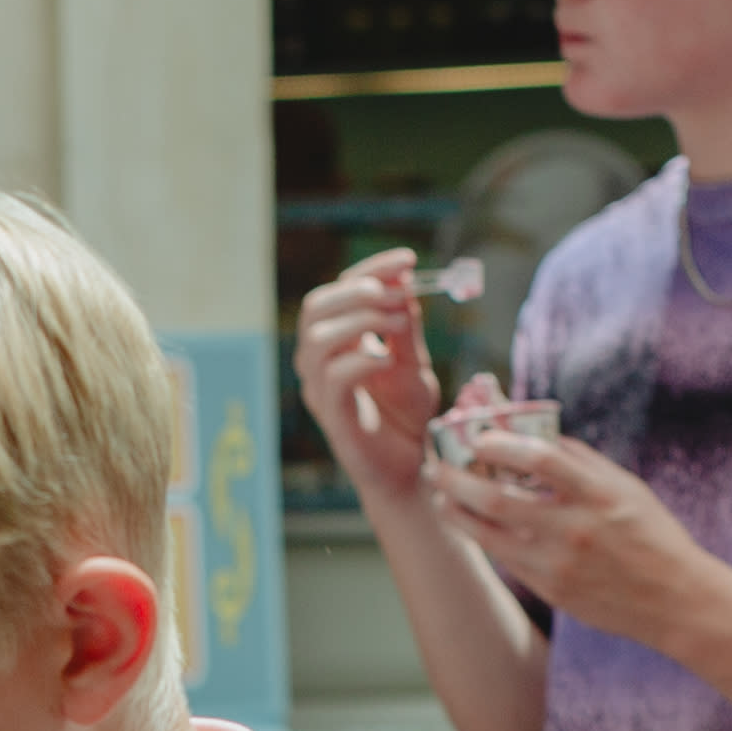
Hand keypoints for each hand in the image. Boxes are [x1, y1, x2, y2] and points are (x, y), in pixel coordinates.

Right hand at [290, 247, 439, 506]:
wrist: (409, 470)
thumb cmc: (407, 418)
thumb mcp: (413, 363)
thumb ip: (406, 327)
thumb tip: (405, 282)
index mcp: (337, 342)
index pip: (340, 290)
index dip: (373, 269)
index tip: (409, 260)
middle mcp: (320, 362)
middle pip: (317, 307)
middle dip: (359, 291)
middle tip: (398, 294)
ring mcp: (321, 390)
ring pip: (318, 339)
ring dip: (362, 321)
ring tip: (399, 324)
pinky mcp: (332, 417)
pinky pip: (333, 378)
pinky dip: (362, 360)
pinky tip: (388, 361)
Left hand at [424, 418, 731, 649]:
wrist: (675, 601)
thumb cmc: (653, 535)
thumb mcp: (627, 488)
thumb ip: (581, 461)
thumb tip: (534, 436)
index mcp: (599, 495)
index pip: (539, 459)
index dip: (501, 444)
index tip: (478, 436)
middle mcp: (575, 530)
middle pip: (498, 499)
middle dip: (458, 479)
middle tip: (438, 466)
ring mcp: (560, 565)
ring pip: (489, 535)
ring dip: (456, 512)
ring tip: (441, 497)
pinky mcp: (552, 590)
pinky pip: (505, 559)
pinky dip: (482, 537)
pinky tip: (470, 523)